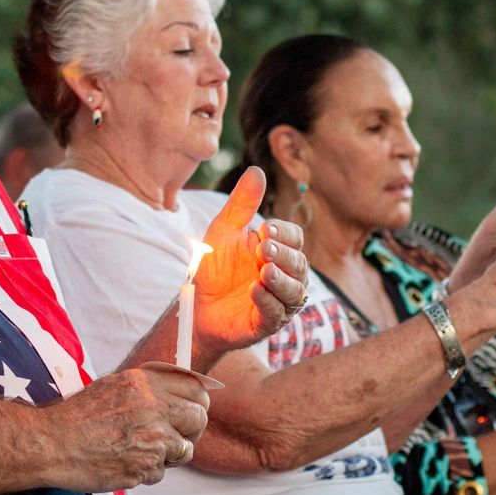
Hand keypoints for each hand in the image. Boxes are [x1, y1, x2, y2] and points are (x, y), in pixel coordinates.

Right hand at [45, 366, 208, 491]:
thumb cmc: (79, 415)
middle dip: (193, 430)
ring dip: (170, 454)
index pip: (195, 389)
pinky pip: (160, 472)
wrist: (52, 442)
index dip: (198, 402)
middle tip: (179, 436)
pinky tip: (125, 463)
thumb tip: (177, 395)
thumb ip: (147, 389)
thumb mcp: (115, 386)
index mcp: (146, 383)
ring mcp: (152, 439)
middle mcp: (154, 407)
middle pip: (199, 418)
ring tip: (143, 451)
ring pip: (185, 450)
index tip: (192, 411)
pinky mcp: (145, 467)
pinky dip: (147, 471)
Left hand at [194, 166, 308, 351]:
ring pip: (294, 291)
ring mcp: (278, 300)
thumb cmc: (214, 267)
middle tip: (264, 248)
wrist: (196, 305)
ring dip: (281, 280)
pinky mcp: (266, 323)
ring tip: (264, 270)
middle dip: (283, 255)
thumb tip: (257, 170)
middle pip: (299, 263)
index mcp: (277, 249)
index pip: (294, 237)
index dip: (284, 233)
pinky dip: (267, 301)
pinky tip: (254, 291)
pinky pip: (276, 314)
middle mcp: (284, 274)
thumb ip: (241, 204)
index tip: (266, 229)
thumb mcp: (223, 231)